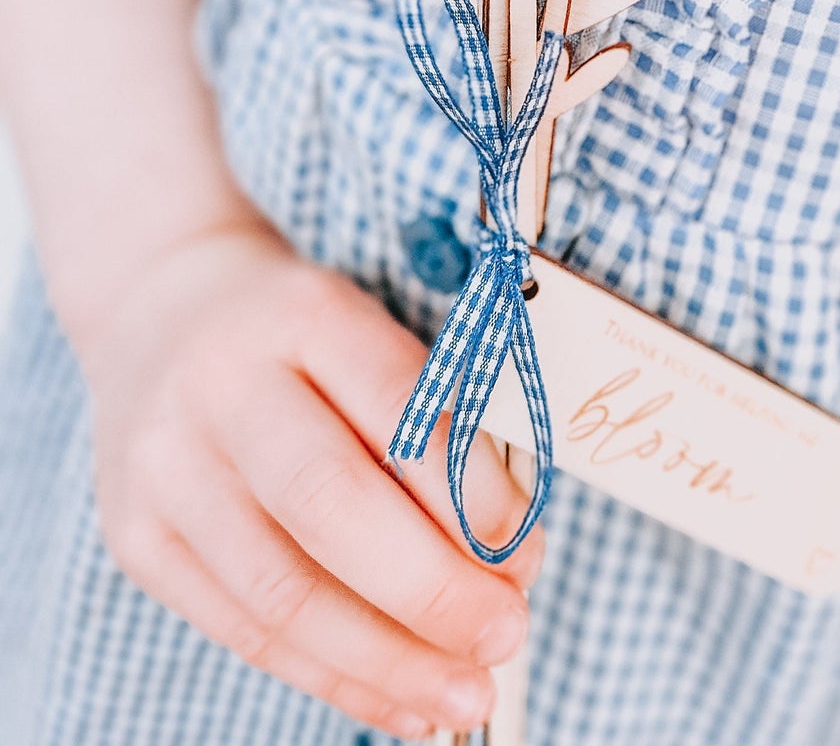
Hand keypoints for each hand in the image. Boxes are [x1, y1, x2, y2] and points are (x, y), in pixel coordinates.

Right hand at [78, 216, 541, 739]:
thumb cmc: (304, 335)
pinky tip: (402, 702)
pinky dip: (335, 677)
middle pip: (328, 502)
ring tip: (466, 695)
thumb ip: (436, 419)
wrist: (166, 313)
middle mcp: (223, 384)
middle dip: (430, 588)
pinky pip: (245, 630)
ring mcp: (167, 467)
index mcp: (305, 312)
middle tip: (506, 632)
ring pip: (281, 590)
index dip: (466, 486)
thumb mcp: (372, 330)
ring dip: (388, 659)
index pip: (395, 401)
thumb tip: (507, 549)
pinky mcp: (140, 539)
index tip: (524, 549)